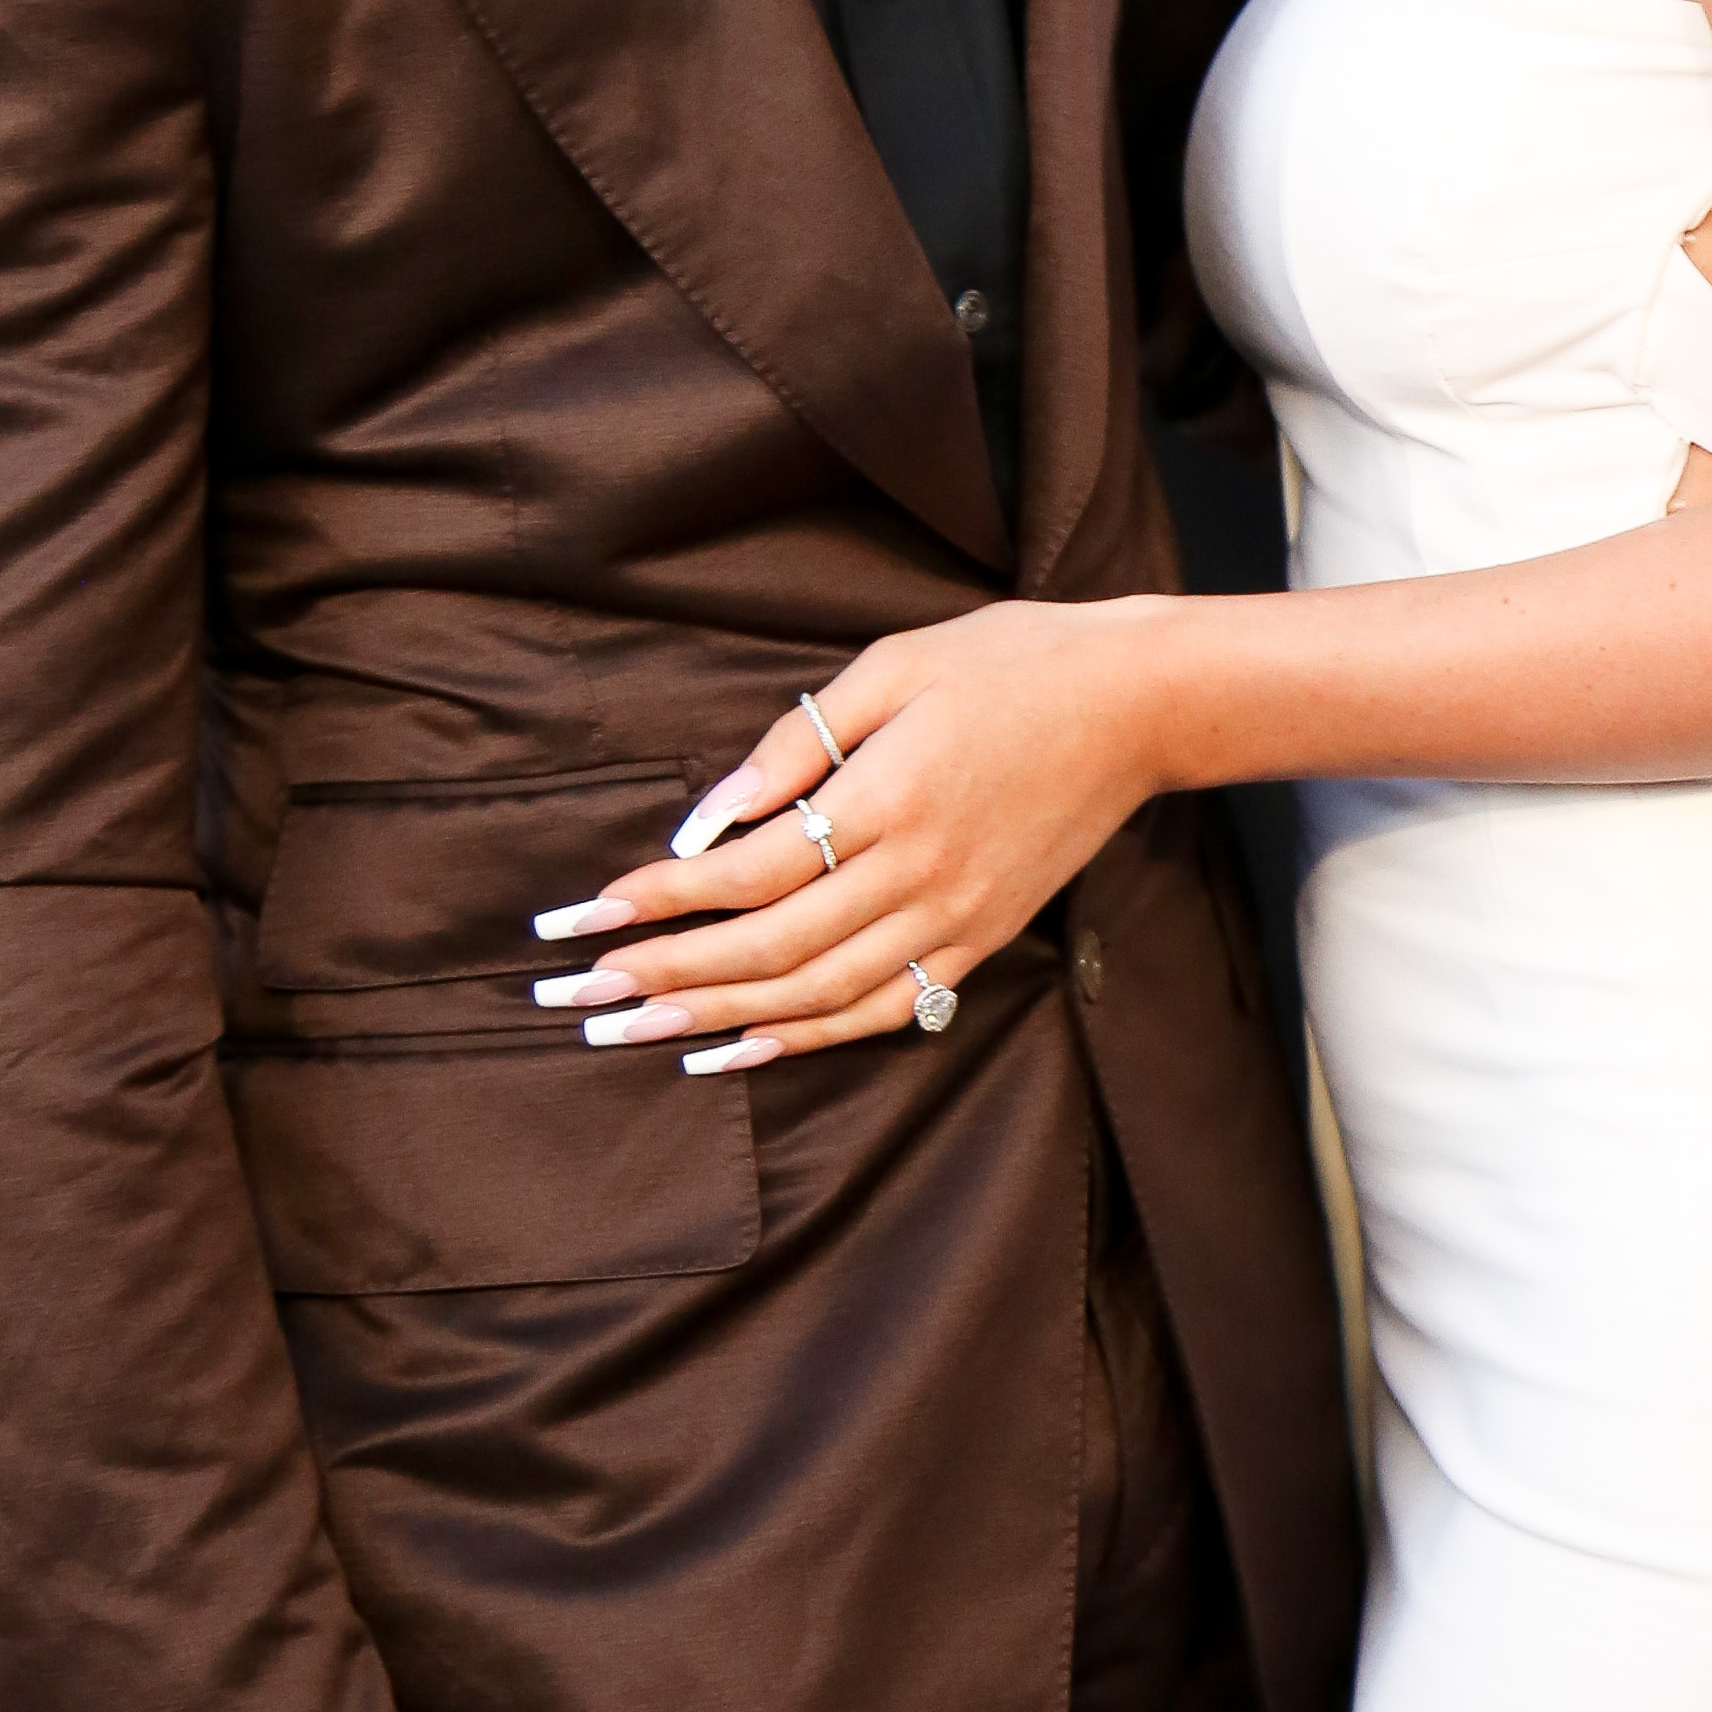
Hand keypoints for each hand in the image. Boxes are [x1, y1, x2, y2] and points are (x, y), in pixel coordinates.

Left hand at [528, 597, 1183, 1067]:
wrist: (1138, 703)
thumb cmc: (1011, 662)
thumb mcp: (896, 664)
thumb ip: (798, 741)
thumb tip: (709, 816)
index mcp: (889, 796)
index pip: (747, 871)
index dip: (657, 899)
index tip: (582, 916)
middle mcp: (919, 874)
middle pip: (768, 948)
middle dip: (660, 974)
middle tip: (573, 996)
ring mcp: (955, 918)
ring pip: (818, 995)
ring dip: (715, 1018)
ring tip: (631, 1032)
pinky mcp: (983, 939)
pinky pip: (887, 1010)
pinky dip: (808, 1039)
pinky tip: (739, 1049)